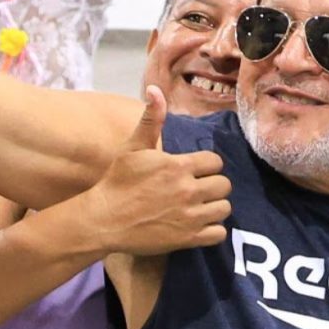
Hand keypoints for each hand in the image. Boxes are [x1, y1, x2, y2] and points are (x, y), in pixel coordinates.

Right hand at [75, 88, 233, 255]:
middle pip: (224, 185)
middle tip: (199, 189)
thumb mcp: (132, 147)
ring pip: (225, 208)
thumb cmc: (117, 181)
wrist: (103, 219)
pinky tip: (201, 225)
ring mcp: (190, 216)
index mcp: (178, 166)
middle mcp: (188, 190)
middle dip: (213, 185)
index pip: (215, 162)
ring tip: (202, 206)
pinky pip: (218, 233)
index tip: (195, 170)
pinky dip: (213, 230)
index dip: (207, 165)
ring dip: (215, 206)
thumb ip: (150, 119)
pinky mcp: (188, 238)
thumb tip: (155, 89)